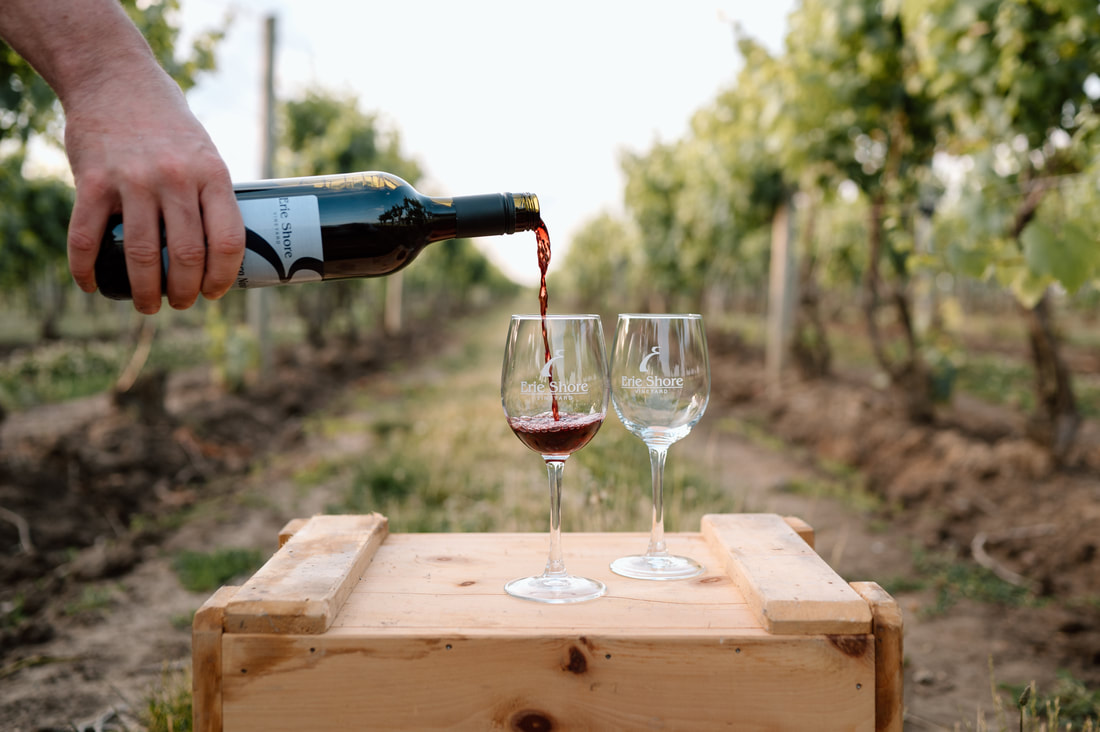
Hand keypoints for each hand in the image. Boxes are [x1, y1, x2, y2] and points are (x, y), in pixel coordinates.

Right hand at [63, 66, 243, 312]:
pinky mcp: (93, 180)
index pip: (228, 240)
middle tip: (182, 303)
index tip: (216, 292)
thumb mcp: (205, 153)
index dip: (224, 276)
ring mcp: (133, 180)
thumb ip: (211, 195)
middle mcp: (175, 178)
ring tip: (148, 305)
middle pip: (188, 255)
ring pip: (143, 255)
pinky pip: (87, 238)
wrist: (114, 77)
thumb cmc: (168, 123)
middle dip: (187, 292)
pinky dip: (86, 270)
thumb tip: (223, 251)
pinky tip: (92, 286)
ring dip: (146, 291)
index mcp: (212, 174)